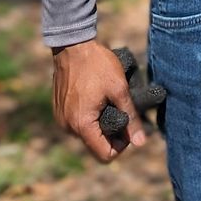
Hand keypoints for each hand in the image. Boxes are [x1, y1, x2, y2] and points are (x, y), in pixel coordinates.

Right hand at [51, 40, 146, 162]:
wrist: (73, 45)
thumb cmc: (97, 65)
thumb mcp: (119, 89)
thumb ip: (131, 117)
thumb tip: (141, 143)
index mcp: (82, 124)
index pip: (104, 155)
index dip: (121, 146)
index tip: (128, 126)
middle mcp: (67, 127)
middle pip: (95, 145)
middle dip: (111, 133)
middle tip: (120, 110)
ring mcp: (61, 119)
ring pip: (86, 134)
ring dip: (99, 124)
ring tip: (107, 101)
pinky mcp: (59, 111)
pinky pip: (77, 123)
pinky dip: (88, 116)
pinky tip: (95, 98)